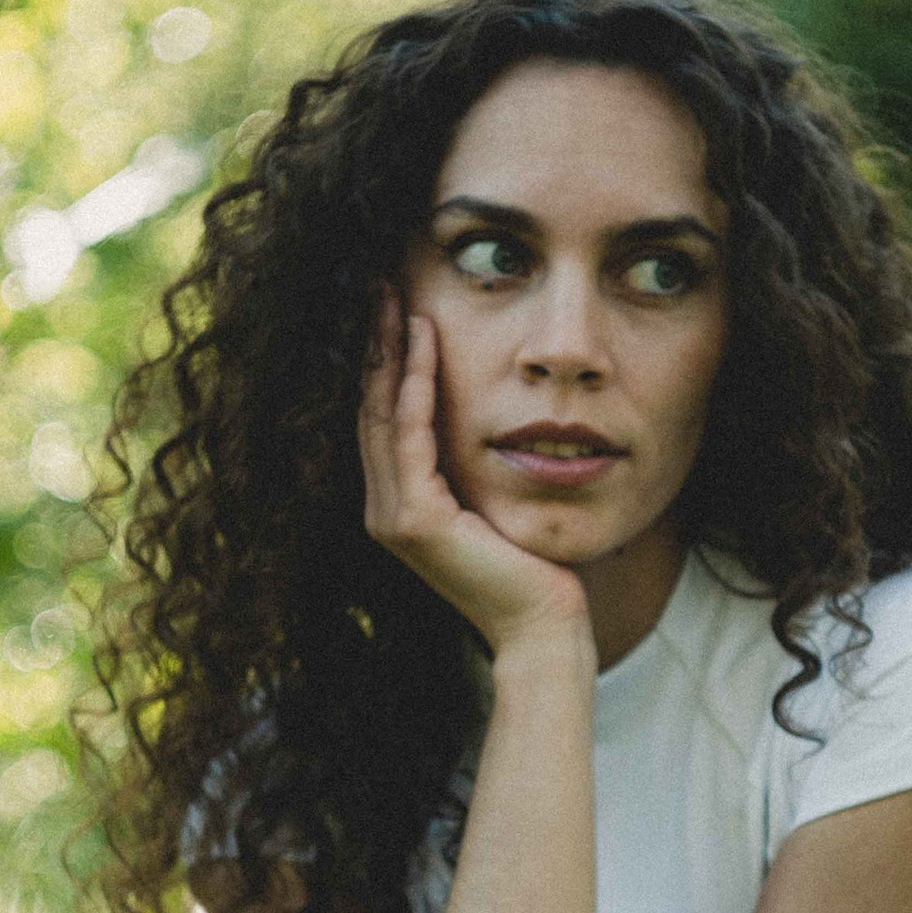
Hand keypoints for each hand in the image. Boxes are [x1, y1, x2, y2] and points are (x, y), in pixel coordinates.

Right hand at [359, 300, 589, 655]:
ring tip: (393, 300)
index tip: (391, 310)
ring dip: (388, 353)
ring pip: (383, 415)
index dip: (383, 363)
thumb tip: (487, 414)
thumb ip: (474, 464)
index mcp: (398, 505)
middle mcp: (384, 509)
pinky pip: (410, 437)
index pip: (384, 419)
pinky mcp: (414, 522)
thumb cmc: (531, 567)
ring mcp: (392, 517)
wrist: (540, 624)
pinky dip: (414, 386)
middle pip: (371, 409)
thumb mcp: (494, 500)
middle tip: (378, 288)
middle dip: (374, 345)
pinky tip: (422, 345)